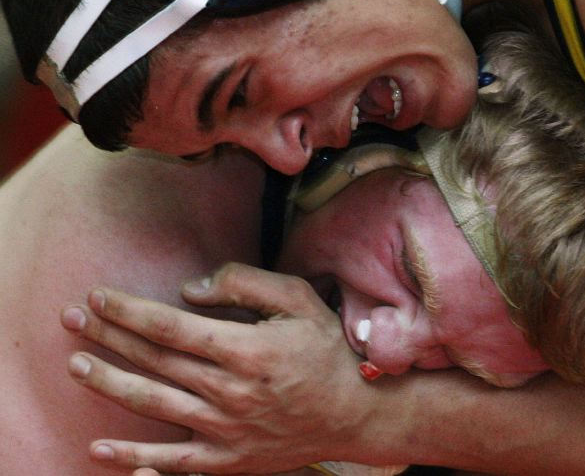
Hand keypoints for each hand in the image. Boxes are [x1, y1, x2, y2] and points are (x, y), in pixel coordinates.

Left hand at [61, 263, 377, 473]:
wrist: (354, 414)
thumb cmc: (327, 351)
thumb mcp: (299, 300)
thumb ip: (246, 283)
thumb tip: (191, 289)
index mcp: (246, 350)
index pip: (171, 327)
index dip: (130, 311)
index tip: (100, 296)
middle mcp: (230, 391)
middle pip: (155, 361)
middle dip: (109, 336)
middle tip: (73, 318)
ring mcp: (226, 430)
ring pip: (155, 404)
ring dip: (110, 384)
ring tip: (77, 365)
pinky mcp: (228, 460)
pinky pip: (173, 464)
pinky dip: (134, 459)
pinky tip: (101, 450)